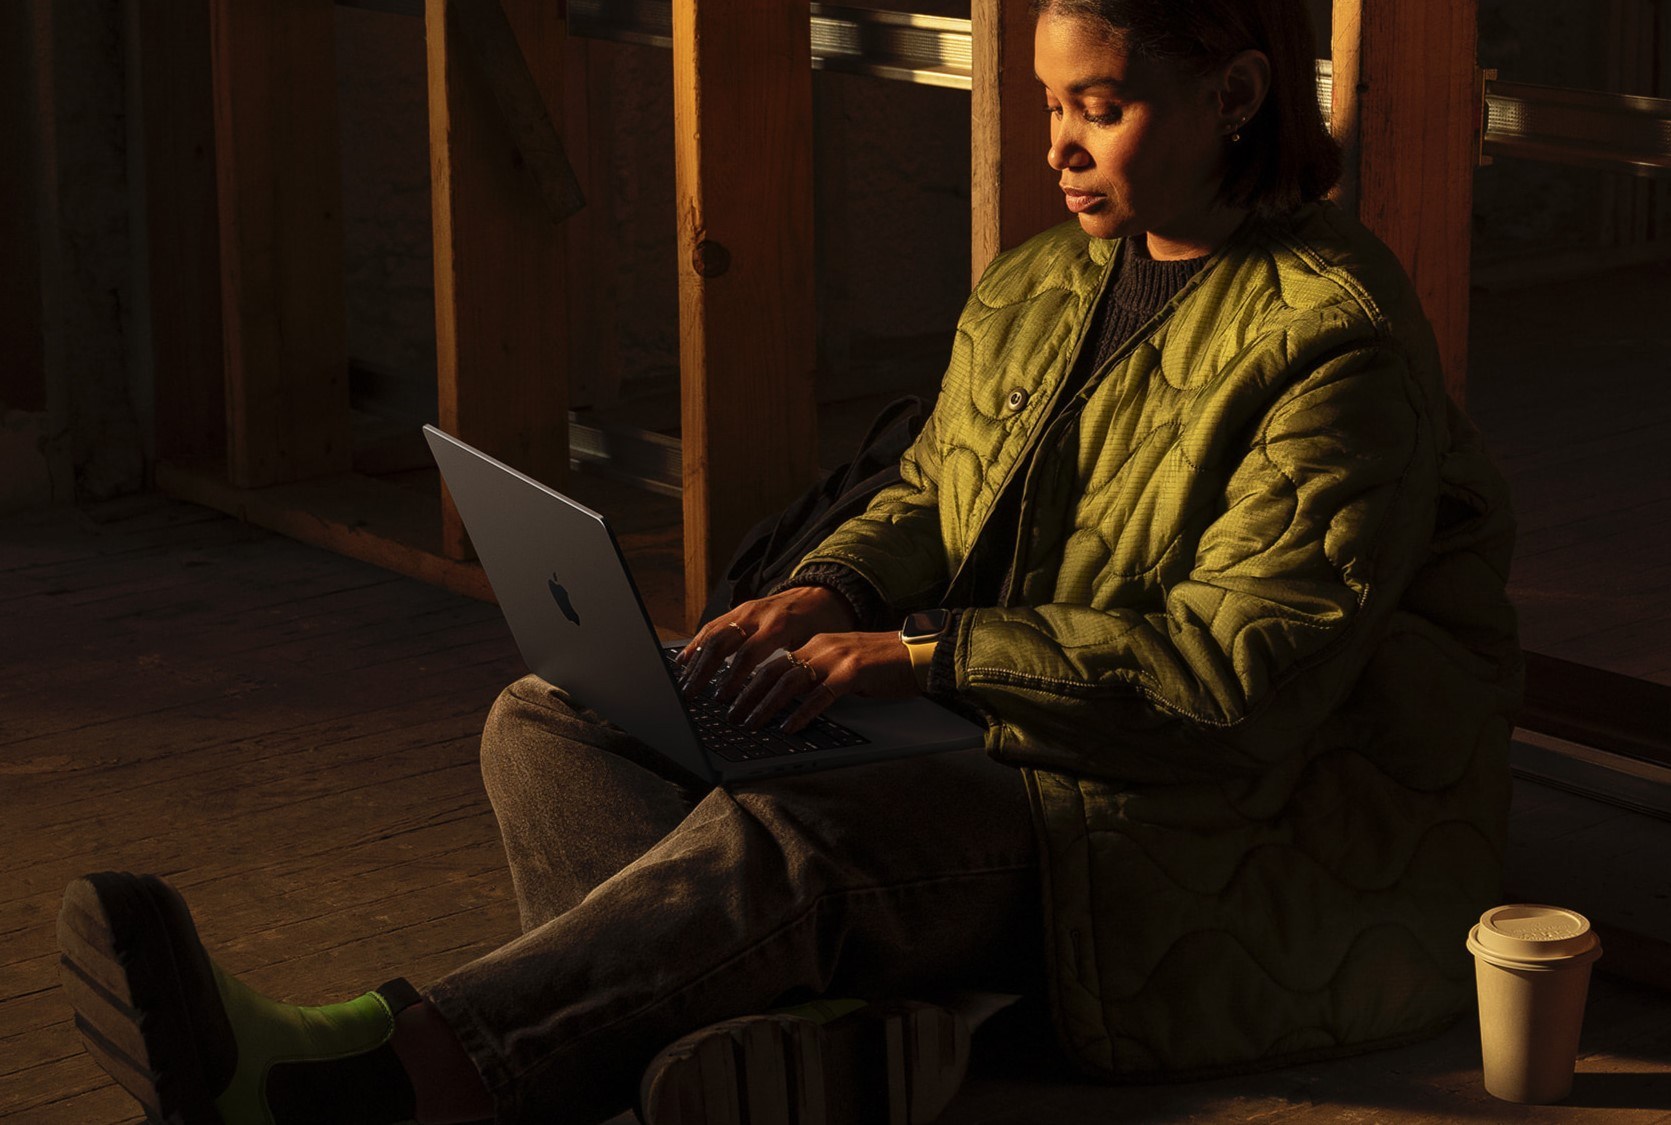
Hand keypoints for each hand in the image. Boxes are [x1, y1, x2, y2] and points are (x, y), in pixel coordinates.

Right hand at [676, 586, 856, 702]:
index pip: (748, 654)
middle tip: (691, 696)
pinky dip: (697, 644)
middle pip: (721, 643)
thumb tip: (781, 700)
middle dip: (703, 672)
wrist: (826, 591)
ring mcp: (746, 609)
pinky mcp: (740, 609)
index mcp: (778, 625)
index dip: (732, 678)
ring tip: (684, 684)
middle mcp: (757, 614)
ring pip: (712, 633)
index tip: (721, 699)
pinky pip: (713, 626)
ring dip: (694, 661)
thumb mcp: (815, 645)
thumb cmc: (824, 623)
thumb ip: (794, 667)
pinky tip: (684, 660)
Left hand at [726, 630, 919, 733]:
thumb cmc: (881, 665)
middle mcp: (821, 647)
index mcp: (815, 644)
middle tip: (731, 716)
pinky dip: (802, 712)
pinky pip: (821, 695)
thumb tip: (790, 699)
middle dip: (747, 695)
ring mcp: (837, 658)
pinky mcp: (854, 673)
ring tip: (752, 724)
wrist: (917, 653)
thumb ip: (817, 676)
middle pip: (773, 670)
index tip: (730, 700)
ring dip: (767, 705)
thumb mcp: (842, 665)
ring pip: (790, 681)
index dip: (747, 681)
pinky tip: (790, 726)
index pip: (772, 662)